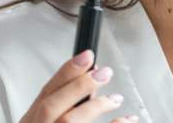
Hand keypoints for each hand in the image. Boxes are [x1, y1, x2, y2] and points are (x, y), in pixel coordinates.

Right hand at [20, 49, 137, 122]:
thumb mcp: (45, 122)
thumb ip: (63, 104)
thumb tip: (91, 79)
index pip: (46, 93)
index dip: (66, 72)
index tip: (87, 55)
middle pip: (53, 107)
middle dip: (79, 87)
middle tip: (105, 72)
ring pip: (69, 122)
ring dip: (95, 107)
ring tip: (116, 98)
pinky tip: (127, 121)